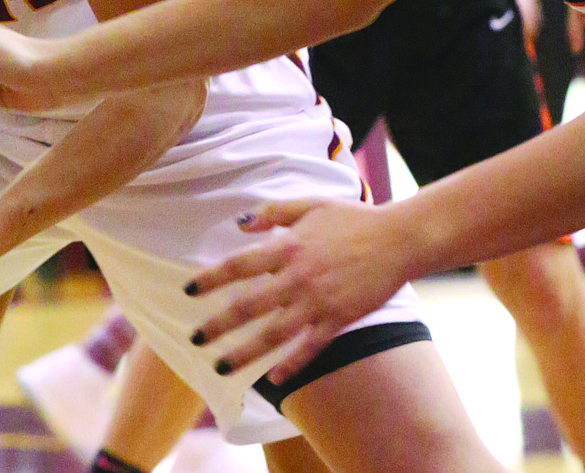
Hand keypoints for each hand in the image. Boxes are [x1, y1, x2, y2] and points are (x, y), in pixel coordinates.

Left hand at [185, 198, 409, 383]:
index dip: (211, 279)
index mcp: (289, 247)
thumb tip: (239, 224)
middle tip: (194, 340)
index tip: (188, 291)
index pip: (239, 266)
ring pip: (273, 334)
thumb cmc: (353, 218)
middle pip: (248, 306)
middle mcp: (298, 277)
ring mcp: (318, 302)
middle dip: (218, 325)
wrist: (397, 239)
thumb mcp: (310, 205)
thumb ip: (274, 212)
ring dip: (244, 353)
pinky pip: (309, 348)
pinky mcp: (338, 320)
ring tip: (220, 367)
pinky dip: (290, 364)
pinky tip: (272, 378)